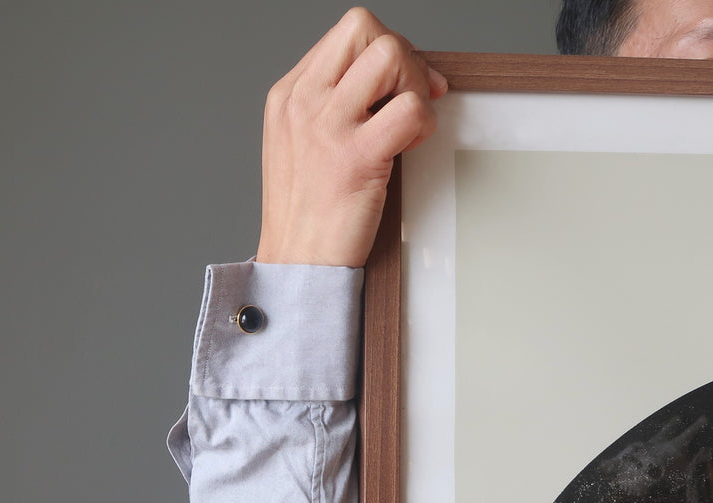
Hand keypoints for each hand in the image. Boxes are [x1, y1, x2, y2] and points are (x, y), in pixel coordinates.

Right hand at [256, 7, 446, 267]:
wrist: (296, 263)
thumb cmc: (305, 212)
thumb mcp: (299, 143)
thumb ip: (332, 105)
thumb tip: (391, 79)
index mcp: (288, 94)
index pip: (348, 34)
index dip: (387, 50)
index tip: (402, 84)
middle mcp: (304, 102)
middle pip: (366, 29)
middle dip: (403, 57)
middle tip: (412, 96)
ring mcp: (327, 128)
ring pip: (391, 56)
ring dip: (415, 85)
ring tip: (408, 124)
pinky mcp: (356, 158)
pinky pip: (412, 109)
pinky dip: (424, 124)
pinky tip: (408, 148)